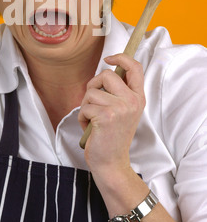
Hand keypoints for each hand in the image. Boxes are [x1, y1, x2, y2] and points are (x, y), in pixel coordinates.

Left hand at [78, 54, 145, 178]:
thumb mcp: (124, 112)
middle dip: (93, 86)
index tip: (108, 59)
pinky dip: (82, 118)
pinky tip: (91, 129)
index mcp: (138, 98)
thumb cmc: (112, 136)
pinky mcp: (106, 116)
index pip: (135, 68)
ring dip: (85, 106)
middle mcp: (133, 101)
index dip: (121, 57)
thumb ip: (119, 92)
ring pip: (91, 91)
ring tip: (93, 120)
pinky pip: (85, 106)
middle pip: (106, 74)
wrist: (111, 163)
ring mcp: (120, 108)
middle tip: (93, 103)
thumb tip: (106, 70)